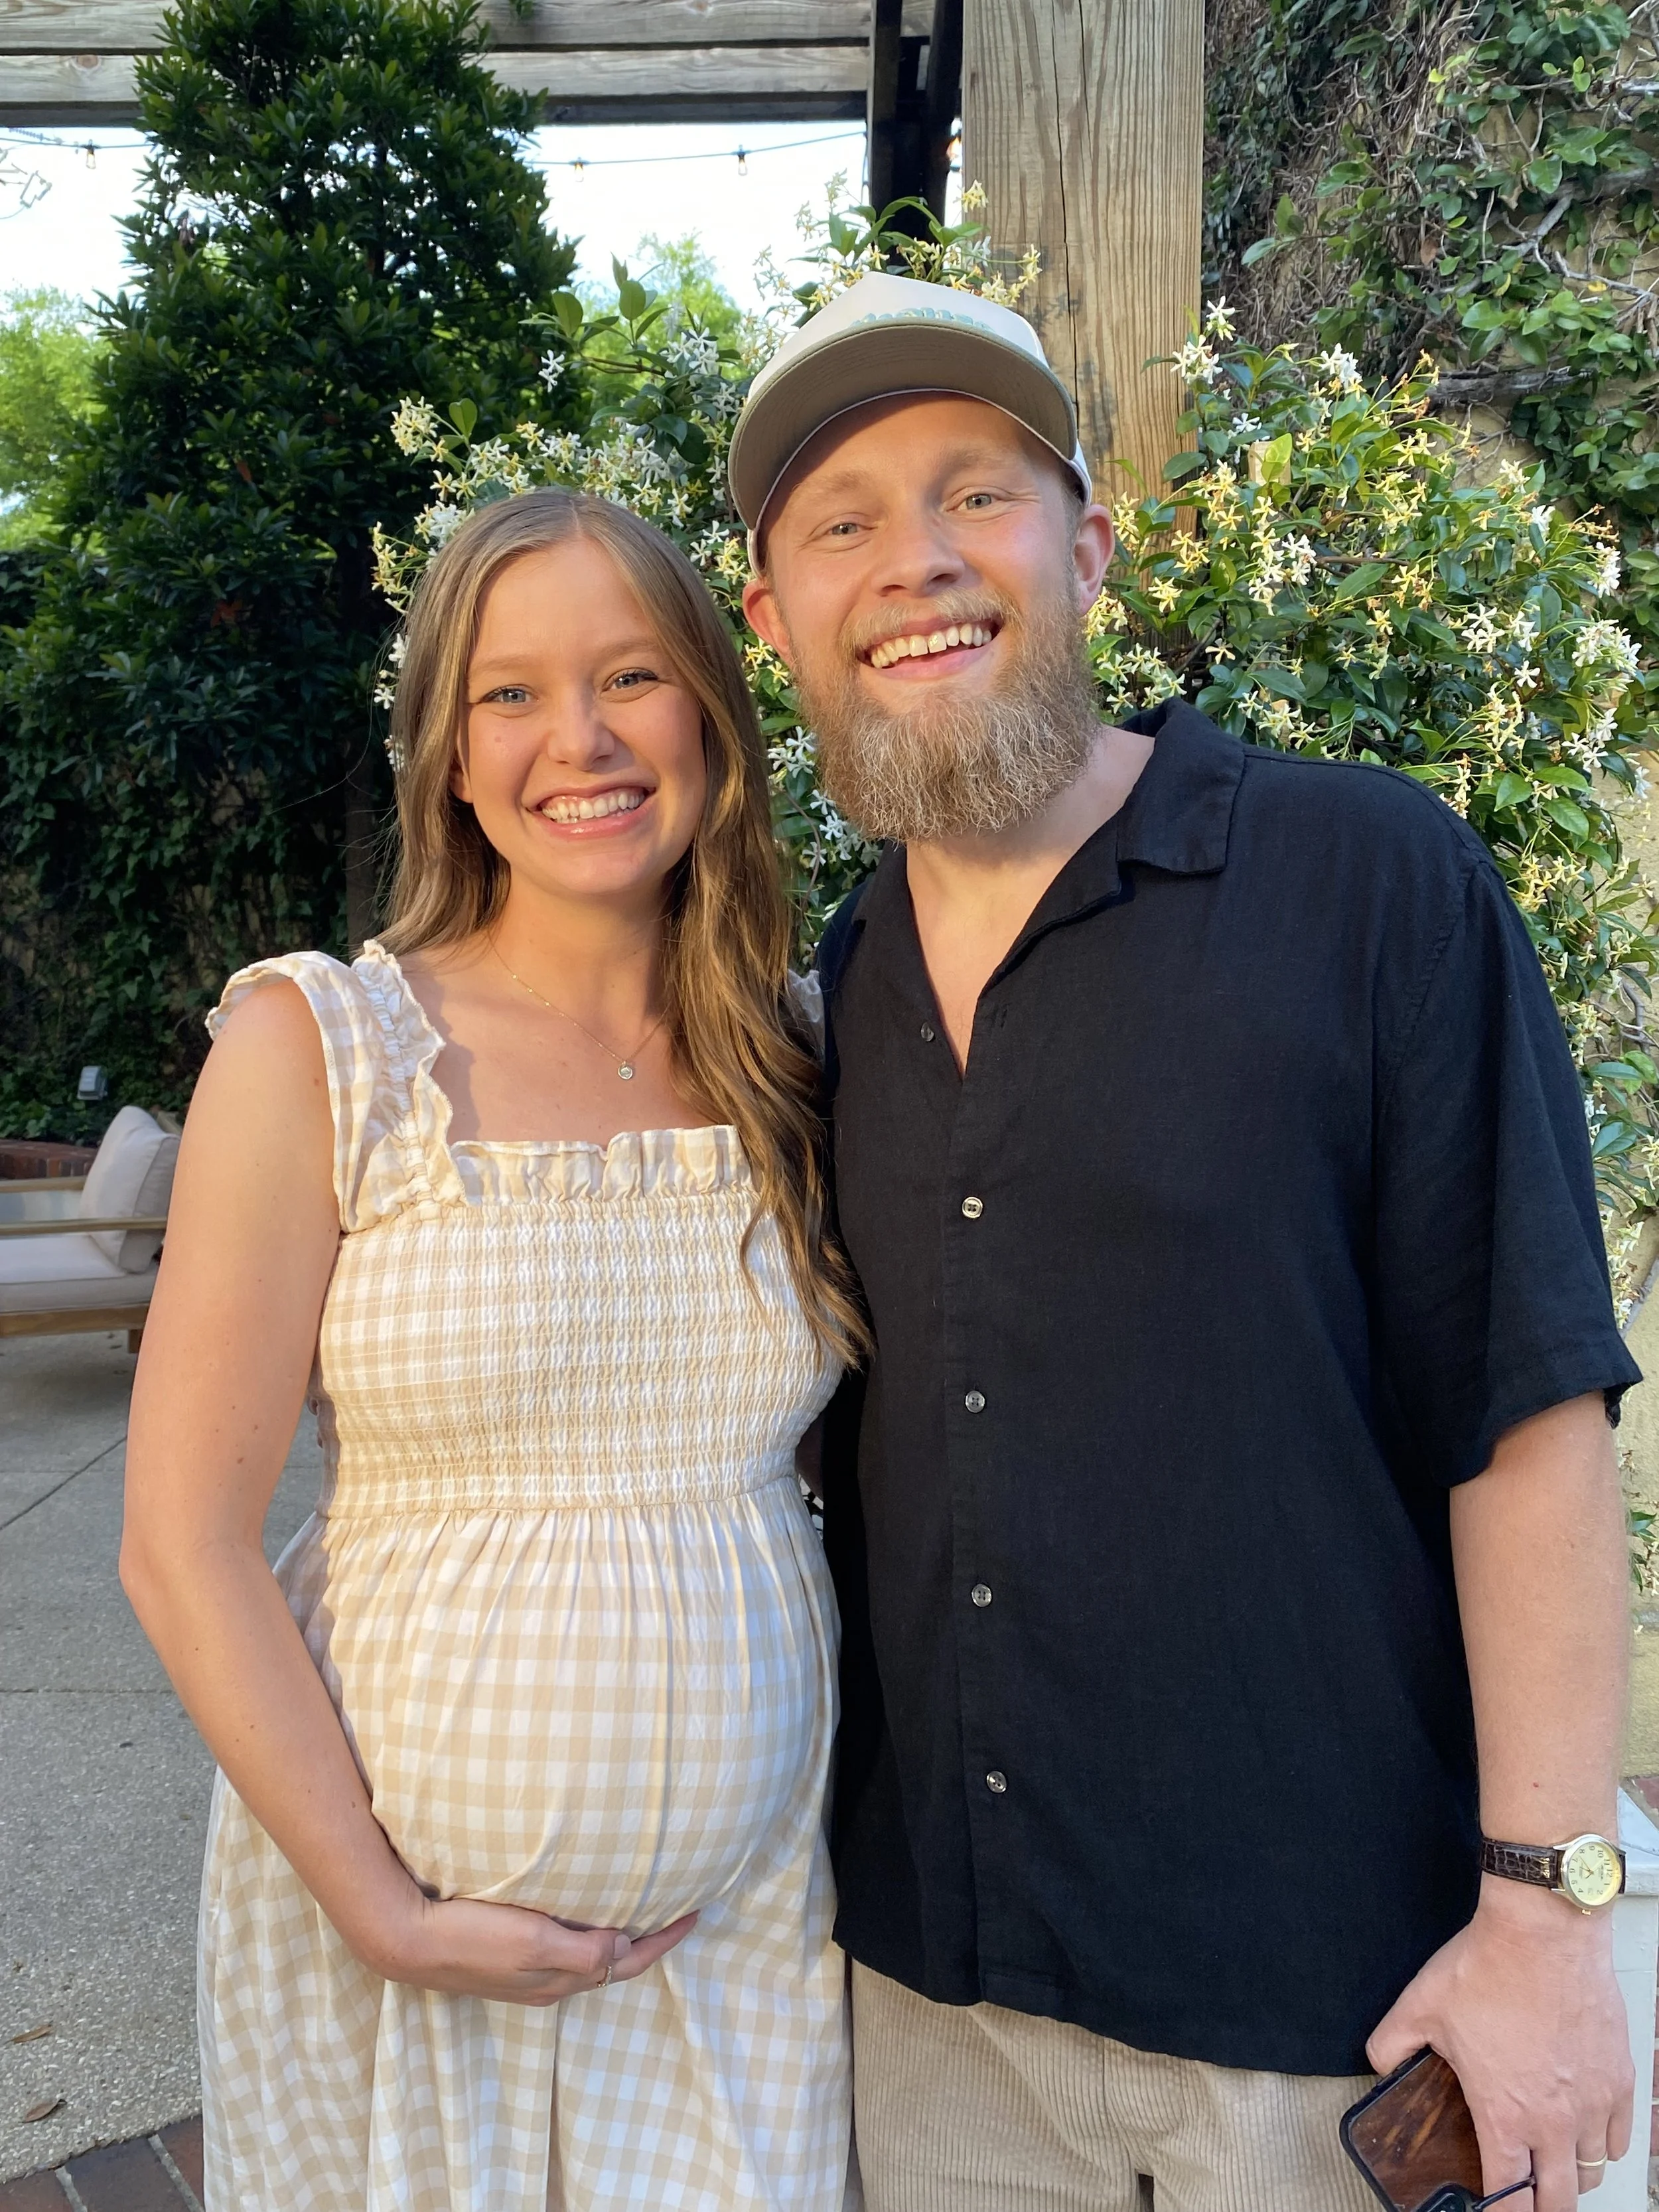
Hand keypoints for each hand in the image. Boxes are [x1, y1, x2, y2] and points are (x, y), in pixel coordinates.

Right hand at [362, 1888, 698, 2005]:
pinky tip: (585, 1909)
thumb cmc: (471, 1937)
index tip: (697, 1913)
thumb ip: (581, 1951)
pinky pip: (564, 1946)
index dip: (665, 1940)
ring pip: (589, 1956)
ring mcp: (526, 1971)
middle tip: (677, 1907)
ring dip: (618, 1935)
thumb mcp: (533, 1943)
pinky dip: (588, 1930)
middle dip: (648, 1940)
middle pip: (613, 1964)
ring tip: (641, 1905)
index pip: (628, 1963)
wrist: (409, 1939)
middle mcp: (548, 1981)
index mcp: (559, 1979)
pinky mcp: (507, 1956)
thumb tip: (624, 1950)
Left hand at [1367, 1881, 1632, 2210]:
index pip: (1508, 2196)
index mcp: (1504, 2115)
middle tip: (1525, 2196)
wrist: (1542, 1932)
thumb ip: (1391, 2044)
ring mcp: (1592, 2103)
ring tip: (1553, 2163)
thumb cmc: (1488, 1967)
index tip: (1490, 2207)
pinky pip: (1620, 2138)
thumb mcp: (1420, 2006)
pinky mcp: (1619, 2079)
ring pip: (1592, 2171)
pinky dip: (1603, 2144)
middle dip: (1539, 2207)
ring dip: (1572, 2175)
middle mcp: (1554, 2121)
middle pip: (1560, 2201)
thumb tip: (1378, 2063)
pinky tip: (1587, 2133)